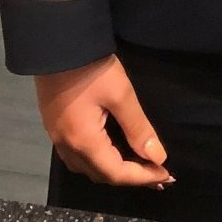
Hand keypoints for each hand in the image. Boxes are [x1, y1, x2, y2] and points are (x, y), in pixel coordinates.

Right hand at [35, 55, 175, 187]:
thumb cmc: (91, 69)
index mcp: (84, 142)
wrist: (56, 44)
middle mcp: (68, 147)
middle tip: (157, 173)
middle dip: (131, 177)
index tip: (167, 175)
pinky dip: (99, 160)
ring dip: (113, 171)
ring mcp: (57, 138)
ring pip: (87, 168)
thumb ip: (138, 128)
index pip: (116, 174)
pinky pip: (77, 156)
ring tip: (138, 167)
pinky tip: (111, 152)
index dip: (143, 177)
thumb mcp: (121, 95)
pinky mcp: (55, 126)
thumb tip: (157, 157)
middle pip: (101, 175)